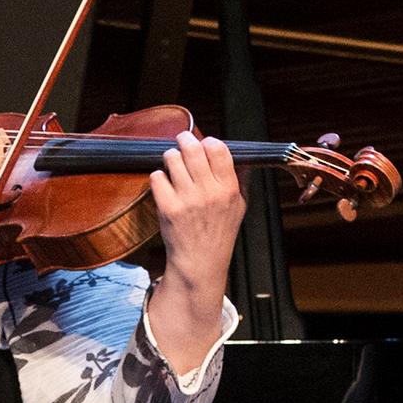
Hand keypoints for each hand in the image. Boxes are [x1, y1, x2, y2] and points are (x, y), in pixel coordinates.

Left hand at [147, 131, 243, 295]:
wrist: (200, 262)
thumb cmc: (219, 233)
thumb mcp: (240, 207)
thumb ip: (241, 180)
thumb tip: (244, 156)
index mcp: (228, 189)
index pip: (218, 149)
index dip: (208, 141)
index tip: (204, 144)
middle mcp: (209, 193)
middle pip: (192, 149)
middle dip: (184, 140)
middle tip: (182, 140)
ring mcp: (187, 200)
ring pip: (172, 159)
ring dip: (170, 157)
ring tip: (173, 163)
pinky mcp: (168, 208)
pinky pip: (157, 177)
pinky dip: (158, 177)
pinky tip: (165, 183)